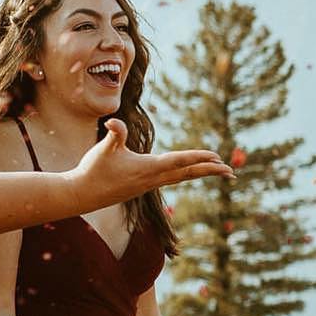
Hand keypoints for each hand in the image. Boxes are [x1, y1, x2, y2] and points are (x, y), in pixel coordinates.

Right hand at [70, 120, 233, 213]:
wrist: (83, 194)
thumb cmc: (93, 169)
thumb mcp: (104, 149)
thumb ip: (114, 133)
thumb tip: (114, 121)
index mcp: (148, 168)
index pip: (179, 161)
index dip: (198, 158)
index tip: (217, 157)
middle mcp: (153, 178)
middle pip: (188, 173)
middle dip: (210, 171)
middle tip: (232, 172)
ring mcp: (150, 184)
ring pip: (182, 177)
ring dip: (202, 173)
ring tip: (220, 171)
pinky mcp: (145, 186)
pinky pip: (173, 179)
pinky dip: (187, 175)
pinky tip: (191, 172)